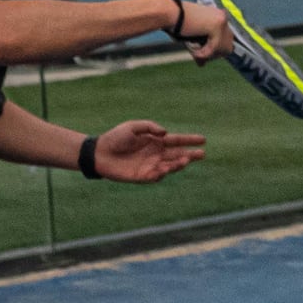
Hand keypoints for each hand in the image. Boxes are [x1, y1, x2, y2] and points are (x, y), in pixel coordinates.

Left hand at [86, 117, 203, 185]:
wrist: (99, 153)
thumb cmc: (115, 138)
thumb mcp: (133, 126)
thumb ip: (150, 127)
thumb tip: (165, 133)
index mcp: (156, 141)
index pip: (176, 140)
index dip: (190, 140)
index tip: (203, 139)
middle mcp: (156, 154)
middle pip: (177, 154)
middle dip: (190, 154)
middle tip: (202, 154)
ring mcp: (150, 166)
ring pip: (170, 166)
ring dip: (178, 164)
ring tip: (186, 160)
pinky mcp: (143, 176)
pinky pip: (156, 176)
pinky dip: (163, 172)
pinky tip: (166, 168)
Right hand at [170, 0, 225, 59]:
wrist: (169, 13)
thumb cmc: (177, 24)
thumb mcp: (193, 39)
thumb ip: (201, 49)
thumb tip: (203, 64)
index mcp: (218, 16)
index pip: (227, 40)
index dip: (216, 51)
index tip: (203, 56)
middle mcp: (223, 17)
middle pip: (228, 46)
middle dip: (214, 54)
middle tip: (199, 56)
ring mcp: (221, 20)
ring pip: (223, 48)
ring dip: (208, 54)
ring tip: (194, 52)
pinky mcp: (217, 25)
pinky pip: (215, 47)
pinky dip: (204, 53)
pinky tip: (194, 51)